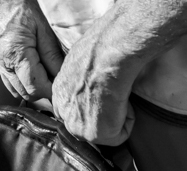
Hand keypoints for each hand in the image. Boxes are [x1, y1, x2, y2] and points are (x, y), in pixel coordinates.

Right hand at [0, 0, 63, 100]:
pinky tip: (34, 69)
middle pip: (23, 91)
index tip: (67, 93)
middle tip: (62, 88)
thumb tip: (63, 76)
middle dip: (43, 95)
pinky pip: (6, 72)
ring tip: (49, 80)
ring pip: (12, 85)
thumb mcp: (42, 22)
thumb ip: (52, 54)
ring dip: (30, 88)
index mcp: (14, 51)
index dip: (53, 95)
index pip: (35, 88)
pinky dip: (20, 77)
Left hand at [51, 24, 136, 146]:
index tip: (101, 97)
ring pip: (103, 131)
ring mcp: (77, 126)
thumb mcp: (80, 62)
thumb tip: (91, 78)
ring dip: (115, 117)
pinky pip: (120, 134)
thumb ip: (80, 79)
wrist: (105, 58)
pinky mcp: (95, 135)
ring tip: (116, 95)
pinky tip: (122, 100)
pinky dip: (127, 119)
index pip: (70, 110)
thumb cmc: (97, 52)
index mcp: (59, 92)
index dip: (89, 106)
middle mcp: (63, 112)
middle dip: (101, 117)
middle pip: (85, 125)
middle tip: (112, 96)